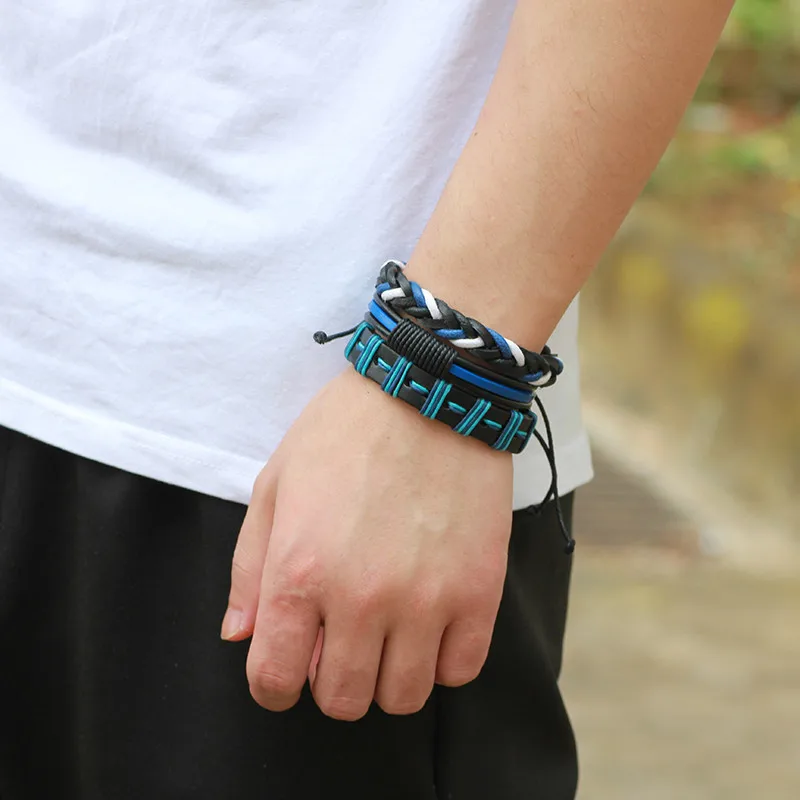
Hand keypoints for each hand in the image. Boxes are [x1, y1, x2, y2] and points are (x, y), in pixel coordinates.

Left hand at [221, 368, 512, 719]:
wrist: (428, 392)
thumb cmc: (344, 433)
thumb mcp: (275, 485)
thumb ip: (249, 568)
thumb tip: (239, 637)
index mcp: (300, 571)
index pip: (273, 680)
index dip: (273, 686)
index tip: (286, 669)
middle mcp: (361, 598)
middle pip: (342, 699)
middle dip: (330, 680)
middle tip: (339, 640)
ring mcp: (427, 600)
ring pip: (403, 697)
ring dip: (387, 675)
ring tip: (388, 632)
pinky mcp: (480, 591)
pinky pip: (460, 670)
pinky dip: (441, 660)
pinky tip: (431, 623)